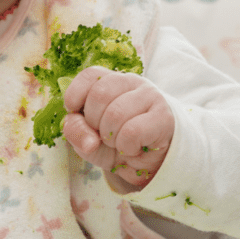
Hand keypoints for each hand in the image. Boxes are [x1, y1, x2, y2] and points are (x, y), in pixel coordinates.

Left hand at [62, 66, 174, 187]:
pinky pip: (133, 131)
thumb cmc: (116, 142)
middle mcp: (132, 81)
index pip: (90, 75)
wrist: (150, 163)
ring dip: (111, 138)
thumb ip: (76, 131)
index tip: (75, 112)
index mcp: (111, 80)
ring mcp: (150, 96)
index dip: (75, 94)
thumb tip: (89, 141)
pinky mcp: (164, 117)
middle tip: (103, 134)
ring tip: (120, 142)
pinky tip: (133, 148)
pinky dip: (126, 147)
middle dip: (93, 122)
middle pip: (100, 94)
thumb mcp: (88, 138)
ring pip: (116, 114)